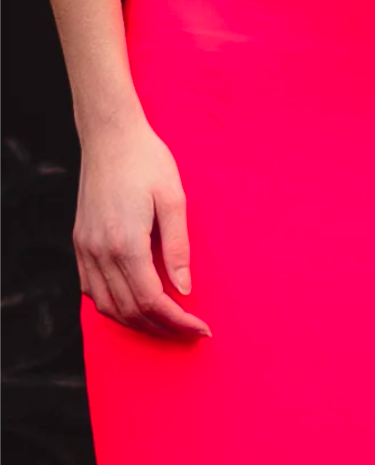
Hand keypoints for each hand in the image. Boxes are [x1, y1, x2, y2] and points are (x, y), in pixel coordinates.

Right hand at [74, 110, 210, 339]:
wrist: (111, 136)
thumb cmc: (148, 161)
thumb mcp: (173, 198)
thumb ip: (178, 247)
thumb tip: (184, 289)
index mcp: (126, 244)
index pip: (152, 301)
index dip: (178, 322)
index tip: (201, 329)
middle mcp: (100, 253)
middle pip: (129, 311)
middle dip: (162, 328)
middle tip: (189, 331)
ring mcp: (85, 250)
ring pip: (107, 307)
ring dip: (136, 322)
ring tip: (165, 323)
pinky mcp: (80, 243)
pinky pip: (91, 291)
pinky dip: (113, 306)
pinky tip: (133, 304)